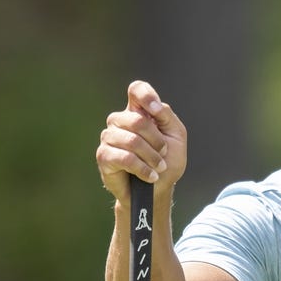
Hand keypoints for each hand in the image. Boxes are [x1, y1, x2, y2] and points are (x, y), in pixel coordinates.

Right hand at [97, 80, 187, 200]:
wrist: (158, 190)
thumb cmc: (167, 162)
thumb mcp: (176, 137)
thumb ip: (166, 116)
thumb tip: (153, 106)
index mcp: (139, 112)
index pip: (136, 90)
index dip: (146, 96)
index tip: (156, 110)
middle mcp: (121, 121)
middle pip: (137, 120)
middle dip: (157, 141)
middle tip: (163, 155)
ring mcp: (110, 138)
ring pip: (132, 141)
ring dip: (151, 157)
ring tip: (158, 168)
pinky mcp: (104, 156)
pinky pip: (125, 158)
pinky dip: (142, 169)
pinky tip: (150, 176)